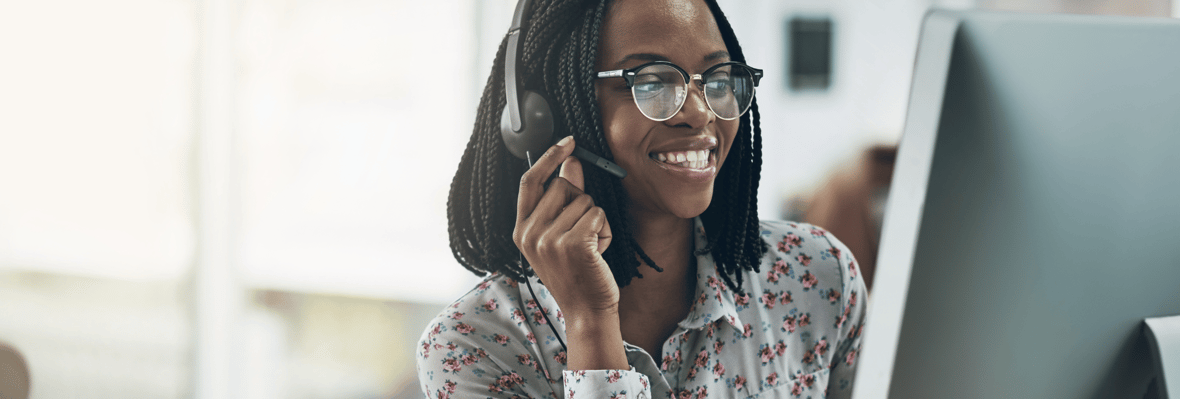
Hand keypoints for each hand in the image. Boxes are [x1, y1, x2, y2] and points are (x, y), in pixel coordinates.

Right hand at [513, 136, 617, 316]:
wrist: (586, 310)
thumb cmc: (576, 272)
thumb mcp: (560, 234)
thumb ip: (563, 198)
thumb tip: (571, 162)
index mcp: (520, 230)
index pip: (529, 181)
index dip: (548, 157)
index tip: (568, 142)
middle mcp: (529, 233)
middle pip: (562, 185)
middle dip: (581, 201)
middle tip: (582, 232)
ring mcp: (548, 239)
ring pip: (584, 199)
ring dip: (596, 219)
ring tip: (590, 247)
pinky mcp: (572, 244)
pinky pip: (597, 213)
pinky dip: (604, 230)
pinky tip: (598, 251)